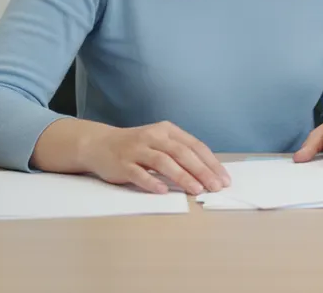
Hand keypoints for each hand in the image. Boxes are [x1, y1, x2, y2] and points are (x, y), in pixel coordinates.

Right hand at [81, 120, 230, 194]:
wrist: (99, 144)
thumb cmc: (137, 146)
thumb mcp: (160, 142)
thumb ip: (180, 153)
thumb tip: (208, 173)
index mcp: (167, 131)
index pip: (195, 146)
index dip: (211, 162)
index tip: (223, 179)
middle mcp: (154, 137)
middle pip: (182, 153)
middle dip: (202, 171)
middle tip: (215, 186)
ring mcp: (137, 149)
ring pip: (163, 162)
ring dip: (182, 176)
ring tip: (196, 189)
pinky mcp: (122, 163)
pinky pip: (138, 173)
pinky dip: (151, 182)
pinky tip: (163, 191)